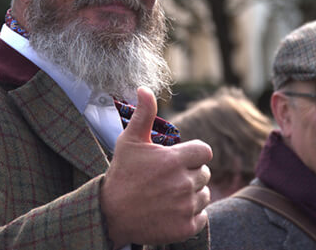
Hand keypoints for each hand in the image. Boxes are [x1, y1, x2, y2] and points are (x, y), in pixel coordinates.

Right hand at [101, 87, 211, 247]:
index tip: (177, 159)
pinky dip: (192, 215)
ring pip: (205, 194)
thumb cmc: (121, 174)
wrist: (110, 214)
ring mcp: (185, 207)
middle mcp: (183, 183)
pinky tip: (173, 211)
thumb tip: (145, 88)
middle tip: (167, 179)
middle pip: (204, 173)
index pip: (205, 152)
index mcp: (174, 160)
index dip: (192, 154)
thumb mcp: (130, 141)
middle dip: (190, 173)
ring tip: (169, 195)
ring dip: (192, 194)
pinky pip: (202, 216)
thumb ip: (144, 114)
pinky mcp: (186, 228)